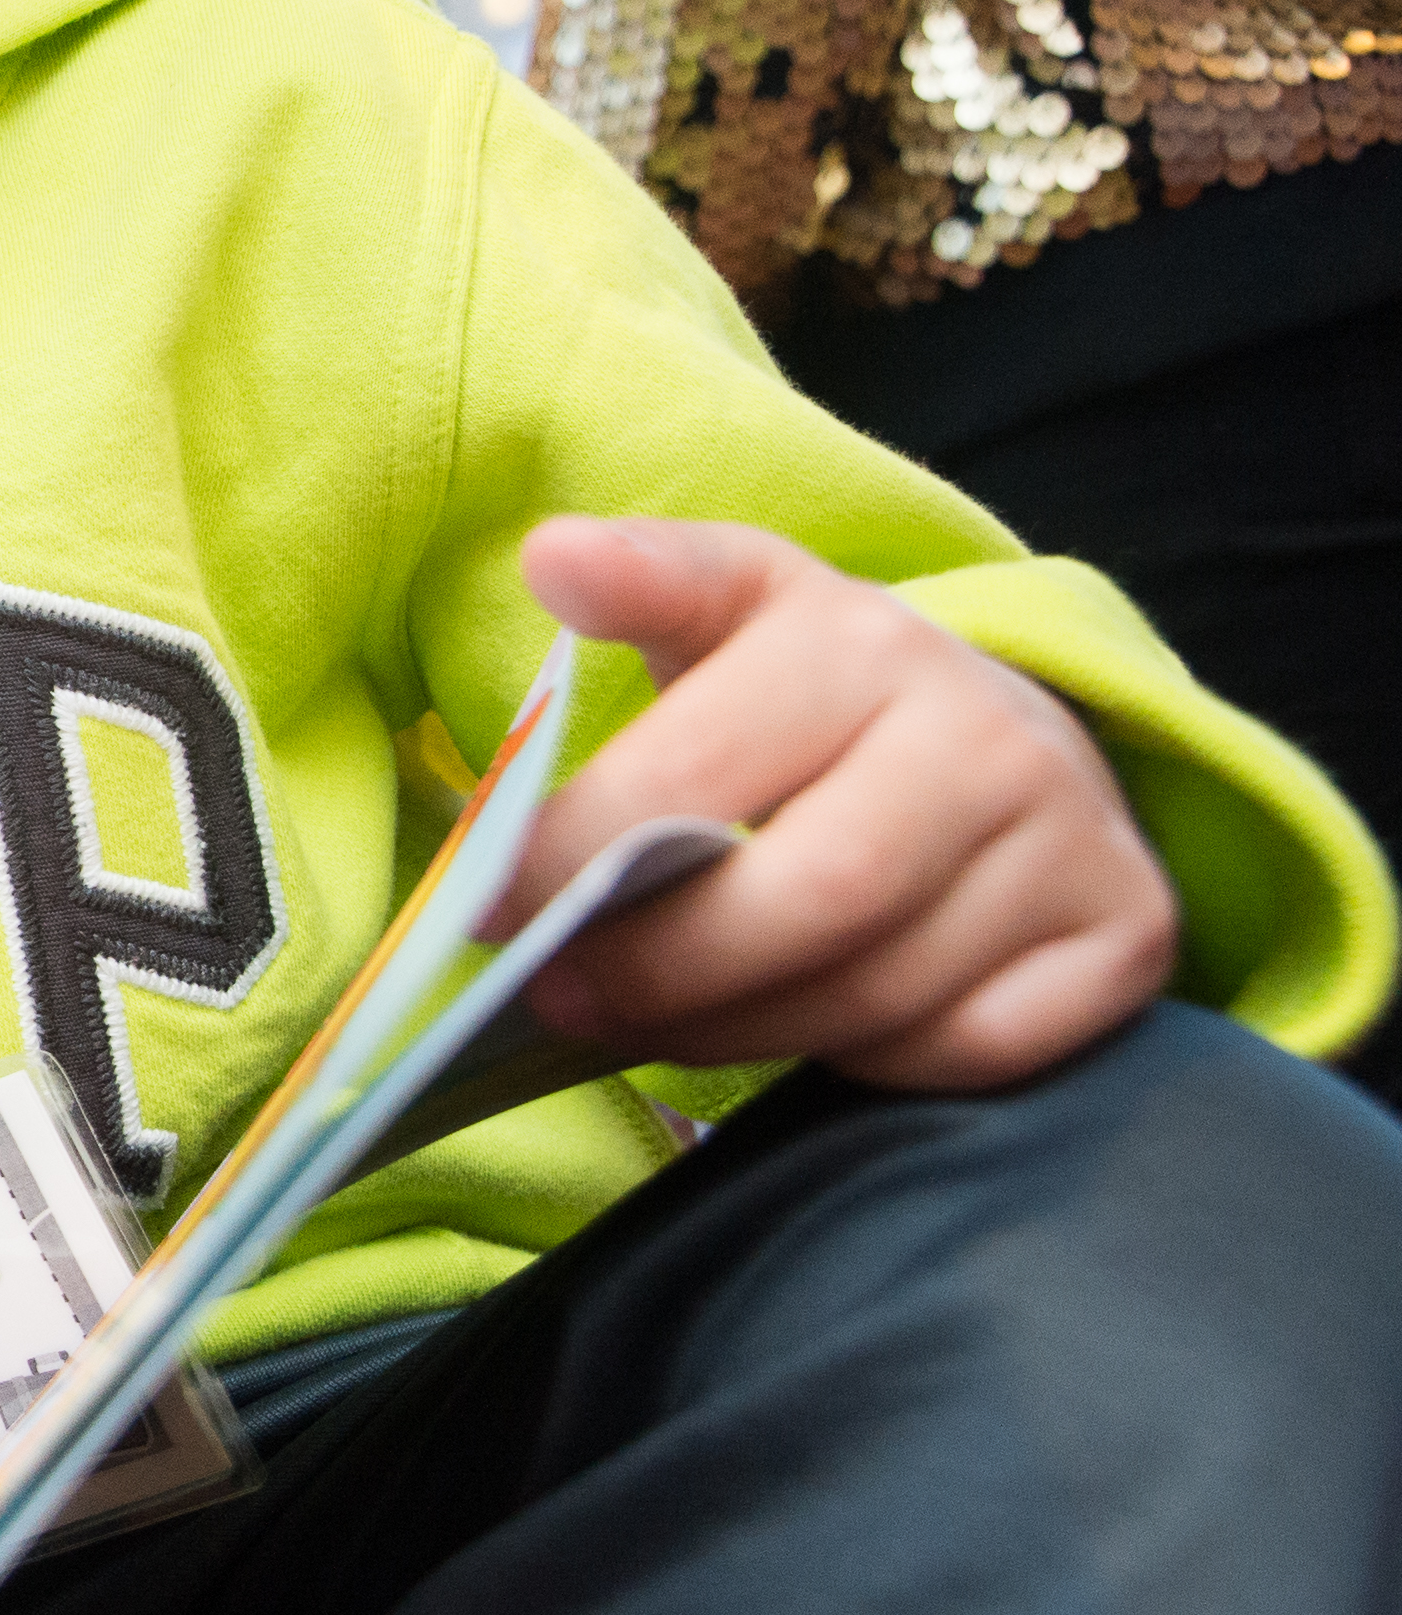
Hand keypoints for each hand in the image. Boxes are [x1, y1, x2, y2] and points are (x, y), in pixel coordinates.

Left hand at [509, 516, 1175, 1086]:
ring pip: (880, 992)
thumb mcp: (726, 611)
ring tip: (653, 1023)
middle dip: (659, 970)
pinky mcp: (1127, 936)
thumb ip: (642, 586)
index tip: (488, 908)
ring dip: (738, 1030)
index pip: (693, 775)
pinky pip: (967, 1048)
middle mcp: (989, 731)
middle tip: (561, 997)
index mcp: (863, 640)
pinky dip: (870, 1058)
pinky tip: (811, 1020)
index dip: (573, 858)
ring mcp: (1076, 838)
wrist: (998, 734)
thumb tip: (552, 555)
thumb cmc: (811, 695)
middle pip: (807, 899)